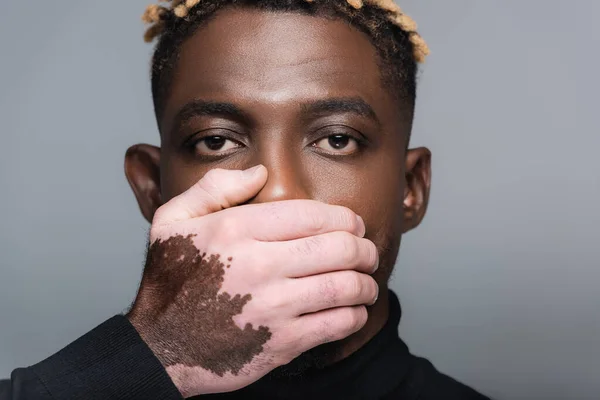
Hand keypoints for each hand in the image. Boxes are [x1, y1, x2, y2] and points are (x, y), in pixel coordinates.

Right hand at [127, 165, 378, 397]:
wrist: (161, 348)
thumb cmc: (170, 282)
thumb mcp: (172, 220)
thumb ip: (214, 187)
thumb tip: (260, 173)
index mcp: (236, 230)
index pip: (312, 214)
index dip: (344, 217)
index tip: (354, 224)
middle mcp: (258, 265)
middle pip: (338, 248)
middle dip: (363, 248)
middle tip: (367, 252)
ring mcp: (272, 306)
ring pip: (345, 286)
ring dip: (366, 282)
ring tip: (367, 281)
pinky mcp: (282, 342)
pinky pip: (337, 323)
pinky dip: (355, 315)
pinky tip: (353, 310)